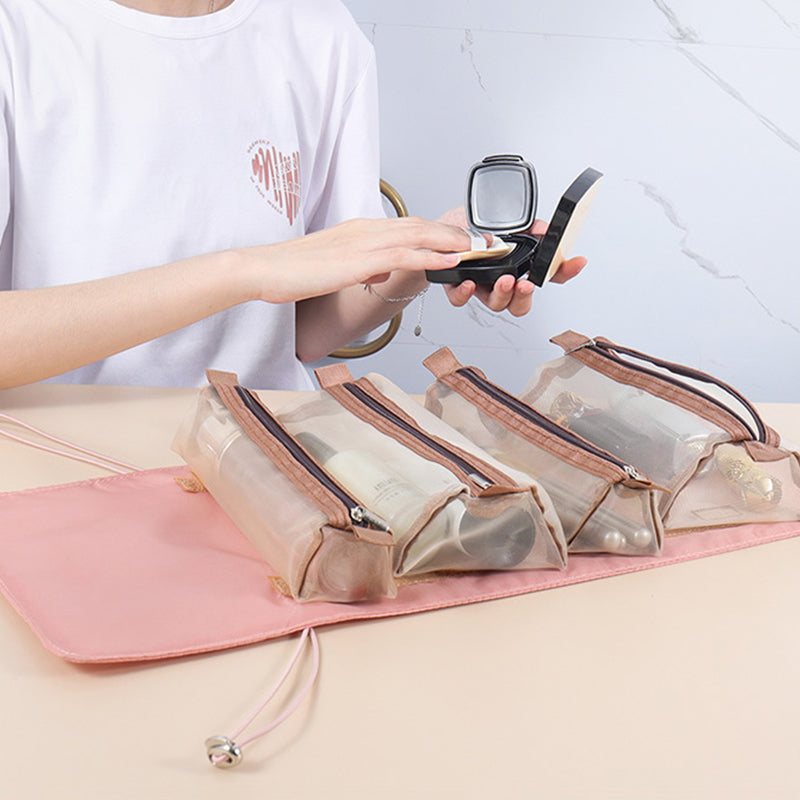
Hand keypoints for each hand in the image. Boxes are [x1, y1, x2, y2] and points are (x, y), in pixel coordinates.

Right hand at [239, 216, 470, 303]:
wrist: (264, 269)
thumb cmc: (293, 270)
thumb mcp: (335, 266)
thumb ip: (361, 264)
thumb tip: (380, 270)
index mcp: (360, 230)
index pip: (408, 226)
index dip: (439, 232)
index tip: (460, 241)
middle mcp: (366, 229)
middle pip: (420, 226)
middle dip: (453, 234)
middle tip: (480, 243)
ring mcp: (362, 242)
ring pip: (418, 236)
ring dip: (451, 243)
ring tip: (476, 250)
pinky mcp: (358, 259)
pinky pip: (404, 256)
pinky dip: (432, 257)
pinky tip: (450, 261)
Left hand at [436, 208, 587, 316]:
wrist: (441, 230)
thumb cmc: (472, 227)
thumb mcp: (503, 219)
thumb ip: (527, 225)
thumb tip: (545, 228)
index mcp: (520, 265)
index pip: (549, 274)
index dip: (566, 271)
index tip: (577, 262)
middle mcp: (503, 280)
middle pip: (522, 302)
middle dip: (525, 296)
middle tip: (526, 284)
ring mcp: (481, 285)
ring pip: (497, 304)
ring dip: (503, 295)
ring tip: (504, 281)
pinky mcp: (458, 286)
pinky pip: (462, 299)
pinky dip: (466, 293)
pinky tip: (470, 283)